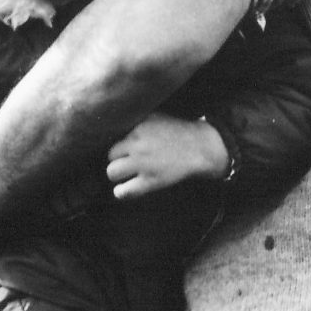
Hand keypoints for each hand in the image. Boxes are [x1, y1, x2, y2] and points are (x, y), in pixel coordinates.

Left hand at [106, 114, 229, 198]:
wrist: (200, 147)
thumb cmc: (177, 132)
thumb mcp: (154, 117)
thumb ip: (135, 121)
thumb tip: (113, 125)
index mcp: (138, 127)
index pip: (112, 137)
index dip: (118, 145)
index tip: (123, 150)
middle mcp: (138, 144)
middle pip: (109, 155)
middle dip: (117, 160)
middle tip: (126, 163)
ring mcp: (144, 163)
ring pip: (111, 172)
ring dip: (117, 175)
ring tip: (126, 175)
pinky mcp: (151, 180)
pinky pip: (124, 191)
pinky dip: (121, 192)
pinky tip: (125, 190)